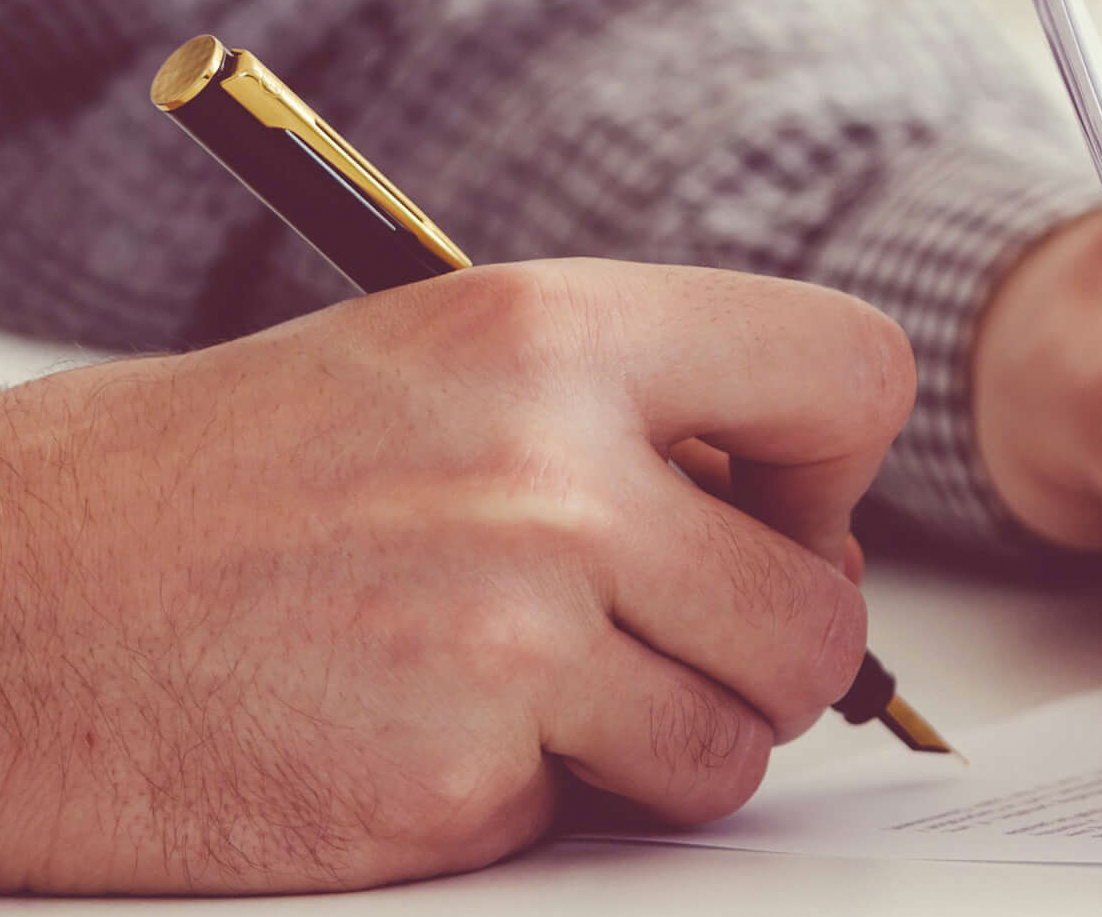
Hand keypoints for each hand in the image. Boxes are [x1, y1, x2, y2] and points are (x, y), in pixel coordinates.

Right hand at [0, 259, 910, 893]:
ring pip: (741, 737)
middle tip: (654, 644)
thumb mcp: (429, 367)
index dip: (833, 468)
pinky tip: (427, 743)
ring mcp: (509, 631)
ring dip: (665, 743)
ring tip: (529, 697)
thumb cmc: (209, 489)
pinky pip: (609, 814)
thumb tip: (809, 524)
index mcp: (548, 329)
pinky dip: (543, 804)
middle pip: (822, 610)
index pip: (850, 373)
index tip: (766, 509)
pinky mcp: (454, 776)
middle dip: (762, 653)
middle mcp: (549, 470)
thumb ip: (625, 422)